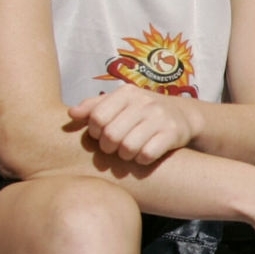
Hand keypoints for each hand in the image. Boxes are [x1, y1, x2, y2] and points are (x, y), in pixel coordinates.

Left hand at [70, 86, 203, 163]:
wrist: (183, 116)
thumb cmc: (142, 111)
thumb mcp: (120, 103)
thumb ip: (94, 106)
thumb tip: (71, 114)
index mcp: (127, 93)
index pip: (97, 116)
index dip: (94, 132)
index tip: (100, 135)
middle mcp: (144, 102)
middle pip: (111, 134)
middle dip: (108, 147)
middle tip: (113, 148)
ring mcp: (160, 117)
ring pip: (128, 147)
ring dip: (125, 155)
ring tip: (127, 152)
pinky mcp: (173, 134)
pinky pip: (147, 154)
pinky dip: (141, 160)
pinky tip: (143, 156)